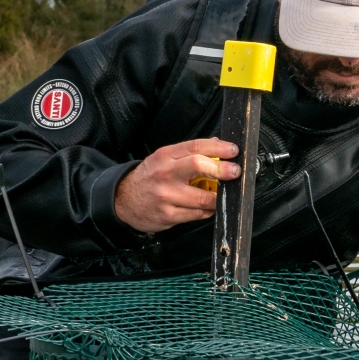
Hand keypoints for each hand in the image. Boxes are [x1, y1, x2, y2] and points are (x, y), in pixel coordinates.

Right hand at [113, 138, 238, 233]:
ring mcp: (167, 196)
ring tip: (223, 193)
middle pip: (199, 166)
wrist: (123, 200)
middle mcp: (165, 174)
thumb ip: (190, 152)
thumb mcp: (165, 159)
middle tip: (235, 172)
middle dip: (222, 169)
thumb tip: (218, 144)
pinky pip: (198, 214)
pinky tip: (209, 206)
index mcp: (166, 156)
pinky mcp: (169, 215)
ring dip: (219, 197)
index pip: (195, 147)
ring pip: (203, 197)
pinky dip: (208, 210)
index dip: (219, 148)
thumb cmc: (149, 177)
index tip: (234, 151)